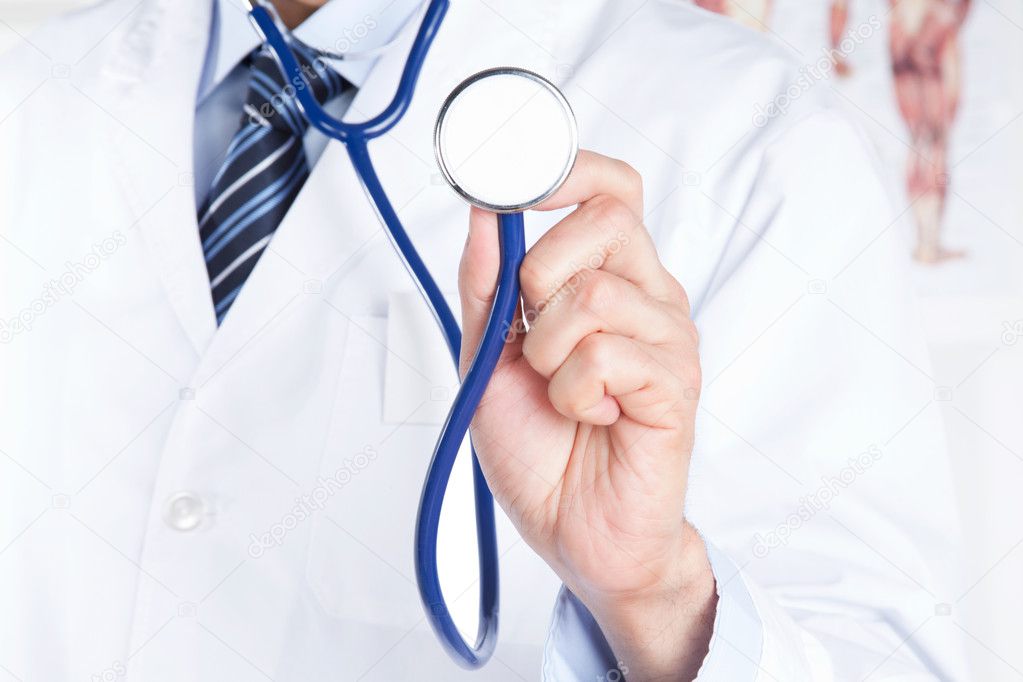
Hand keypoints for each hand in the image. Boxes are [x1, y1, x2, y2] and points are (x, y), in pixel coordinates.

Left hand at [458, 151, 716, 678]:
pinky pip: (607, 354)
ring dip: (548, 351)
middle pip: (607, 217)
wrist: (575, 534)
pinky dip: (573, 392)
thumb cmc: (541, 448)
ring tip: (561, 392)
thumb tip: (485, 212)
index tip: (510, 180)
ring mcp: (669, 340)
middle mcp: (649, 296)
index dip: (565, 170)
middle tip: (533, 335)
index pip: (611, 188)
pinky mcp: (676, 387)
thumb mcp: (488, 356)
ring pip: (594, 292)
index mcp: (609, 279)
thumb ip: (487, 286)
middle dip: (541, 273)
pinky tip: (590, 417)